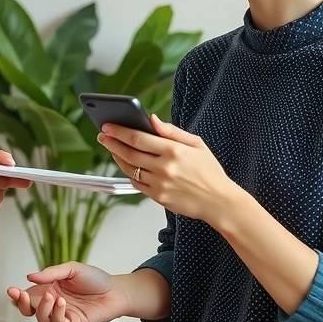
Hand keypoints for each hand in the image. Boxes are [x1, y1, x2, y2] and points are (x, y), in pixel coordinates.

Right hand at [7, 262, 130, 321]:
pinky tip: (62, 302)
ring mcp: (62, 313)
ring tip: (52, 295)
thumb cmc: (94, 278)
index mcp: (48, 288)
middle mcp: (52, 302)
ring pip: (41, 318)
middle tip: (24, 295)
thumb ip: (50, 273)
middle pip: (29, 310)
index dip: (17, 296)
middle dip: (23, 304)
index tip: (11, 290)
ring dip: (42, 308)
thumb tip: (29, 278)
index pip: (28, 295)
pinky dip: (56, 313)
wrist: (115, 290)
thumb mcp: (71, 269)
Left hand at [97, 114, 236, 224]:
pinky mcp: (158, 197)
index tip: (108, 125)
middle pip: (129, 153)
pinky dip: (128, 173)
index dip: (119, 131)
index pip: (138, 138)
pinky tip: (126, 165)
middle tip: (103, 136)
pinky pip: (136, 183)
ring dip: (117, 157)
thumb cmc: (210, 172)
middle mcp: (164, 168)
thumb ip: (172, 131)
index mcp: (173, 151)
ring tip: (112, 148)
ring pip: (129, 168)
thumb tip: (152, 119)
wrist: (219, 202)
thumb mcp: (196, 144)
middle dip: (112, 142)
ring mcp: (159, 184)